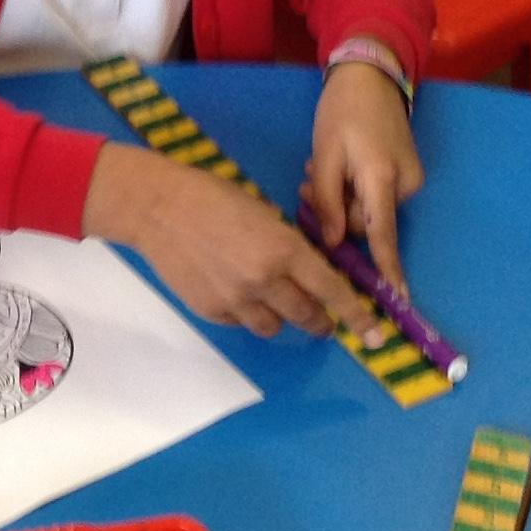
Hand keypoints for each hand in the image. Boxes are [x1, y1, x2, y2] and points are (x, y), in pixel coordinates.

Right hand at [83, 145, 383, 343]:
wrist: (158, 208)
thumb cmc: (213, 198)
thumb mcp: (264, 214)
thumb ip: (289, 246)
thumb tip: (309, 272)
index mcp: (283, 248)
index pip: (331, 290)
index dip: (355, 314)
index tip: (372, 332)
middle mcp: (264, 280)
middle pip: (307, 316)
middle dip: (320, 321)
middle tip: (324, 322)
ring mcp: (236, 299)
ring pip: (274, 326)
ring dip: (281, 317)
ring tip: (270, 299)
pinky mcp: (211, 310)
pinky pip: (241, 322)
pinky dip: (246, 313)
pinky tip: (234, 290)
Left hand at [304, 61, 424, 298]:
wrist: (371, 77)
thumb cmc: (342, 112)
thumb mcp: (324, 155)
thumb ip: (327, 202)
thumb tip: (332, 243)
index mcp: (382, 180)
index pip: (382, 237)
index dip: (387, 271)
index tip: (397, 302)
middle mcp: (404, 185)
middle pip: (363, 223)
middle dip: (332, 212)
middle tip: (306, 184)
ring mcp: (409, 179)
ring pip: (365, 210)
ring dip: (338, 197)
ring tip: (318, 167)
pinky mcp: (406, 173)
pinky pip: (373, 196)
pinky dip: (351, 188)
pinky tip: (336, 164)